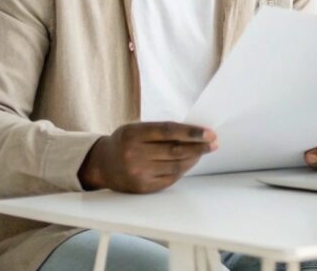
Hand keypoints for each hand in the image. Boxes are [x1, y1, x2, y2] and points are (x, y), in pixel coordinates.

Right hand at [78, 121, 217, 192]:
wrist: (102, 165)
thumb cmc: (125, 141)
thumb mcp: (137, 129)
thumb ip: (161, 130)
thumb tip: (194, 133)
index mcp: (133, 134)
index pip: (168, 131)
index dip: (191, 132)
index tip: (209, 132)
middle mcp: (135, 154)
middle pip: (175, 150)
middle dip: (199, 146)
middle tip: (213, 142)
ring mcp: (139, 173)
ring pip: (176, 166)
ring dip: (194, 158)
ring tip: (204, 151)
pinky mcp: (143, 187)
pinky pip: (170, 178)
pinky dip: (183, 169)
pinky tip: (190, 162)